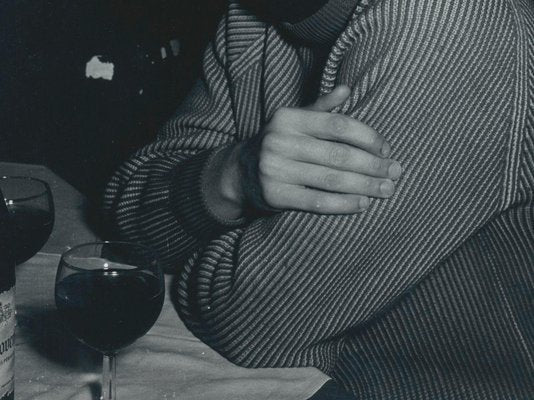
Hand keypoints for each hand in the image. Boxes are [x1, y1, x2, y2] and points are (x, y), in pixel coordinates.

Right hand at [240, 85, 401, 213]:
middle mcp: (279, 141)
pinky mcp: (275, 195)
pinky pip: (317, 201)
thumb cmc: (279, 144)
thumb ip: (320, 108)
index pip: (338, 125)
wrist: (240, 173)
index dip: (367, 137)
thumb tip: (347, 89)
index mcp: (288, 118)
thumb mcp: (294, 122)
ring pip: (331, 179)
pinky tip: (363, 204)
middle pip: (339, 154)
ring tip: (387, 190)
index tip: (386, 150)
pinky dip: (344, 204)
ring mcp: (275, 169)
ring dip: (365, 186)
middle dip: (372, 165)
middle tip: (395, 173)